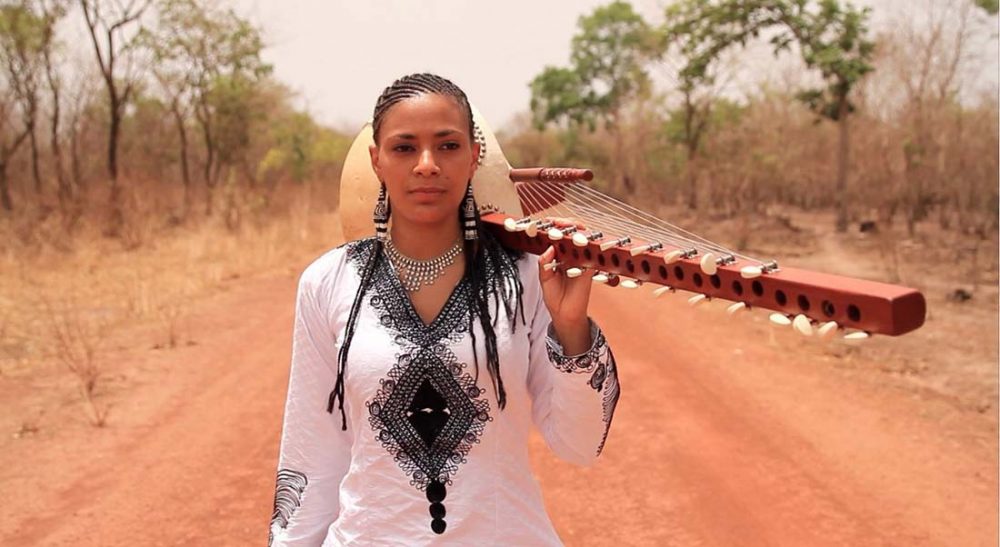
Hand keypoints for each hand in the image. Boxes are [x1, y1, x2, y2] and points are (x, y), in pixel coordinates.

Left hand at [537, 218, 593, 354]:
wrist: (564, 314)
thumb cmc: (555, 296)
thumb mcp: (544, 279)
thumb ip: (544, 264)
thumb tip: (548, 249)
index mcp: (559, 255)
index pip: (559, 235)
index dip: (555, 226)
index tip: (548, 222)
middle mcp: (571, 256)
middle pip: (574, 233)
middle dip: (567, 224)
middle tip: (558, 223)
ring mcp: (582, 261)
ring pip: (584, 240)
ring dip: (578, 232)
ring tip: (568, 230)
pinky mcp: (590, 269)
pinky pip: (591, 255)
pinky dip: (587, 248)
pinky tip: (580, 244)